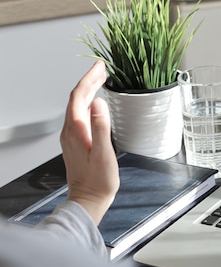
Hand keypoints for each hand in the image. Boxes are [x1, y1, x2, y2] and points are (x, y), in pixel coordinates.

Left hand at [61, 60, 119, 224]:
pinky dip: (87, 103)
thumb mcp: (104, 154)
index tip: (100, 67)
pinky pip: (78, 115)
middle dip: (89, 80)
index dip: (90, 78)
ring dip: (88, 90)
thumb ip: (101, 127)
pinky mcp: (76, 142)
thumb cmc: (98, 181)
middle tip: (102, 69)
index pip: (79, 95)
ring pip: (76, 105)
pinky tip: (95, 104)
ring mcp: (71, 136)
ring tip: (100, 81)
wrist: (88, 200)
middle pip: (76, 98)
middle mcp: (69, 131)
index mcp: (76, 130)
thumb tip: (98, 103)